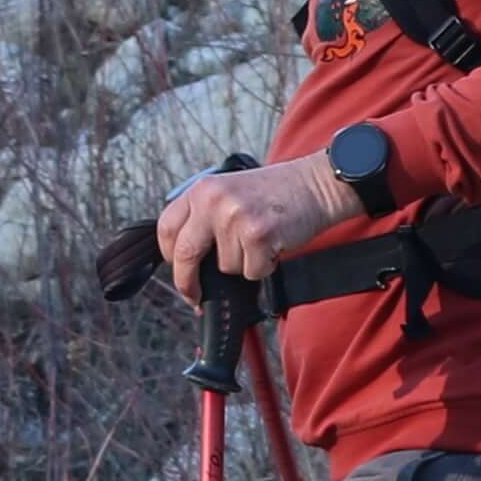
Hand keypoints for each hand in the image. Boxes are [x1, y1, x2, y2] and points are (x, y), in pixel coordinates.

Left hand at [157, 155, 360, 295]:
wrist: (315, 185)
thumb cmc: (275, 193)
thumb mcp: (228, 192)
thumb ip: (204, 218)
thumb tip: (186, 263)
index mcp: (201, 189)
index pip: (165, 229)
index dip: (169, 256)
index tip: (178, 269)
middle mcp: (213, 201)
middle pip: (184, 254)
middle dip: (188, 283)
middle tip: (194, 296)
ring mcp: (235, 218)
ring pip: (224, 267)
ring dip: (242, 265)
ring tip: (259, 241)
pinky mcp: (258, 236)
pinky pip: (251, 272)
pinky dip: (263, 268)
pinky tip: (273, 246)